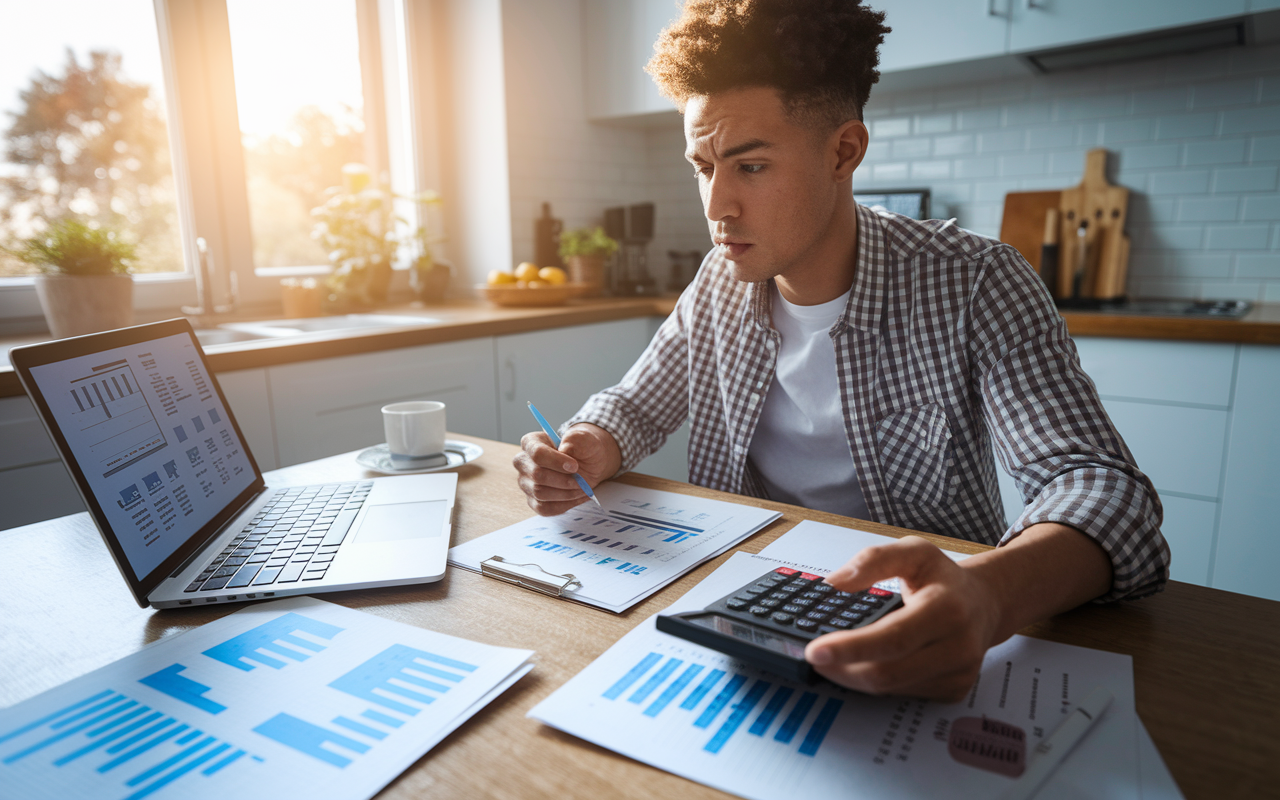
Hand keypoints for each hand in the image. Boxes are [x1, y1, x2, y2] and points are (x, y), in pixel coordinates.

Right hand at [512, 423, 620, 515]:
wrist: (590, 464)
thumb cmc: (584, 449)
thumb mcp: (585, 438)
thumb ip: (575, 439)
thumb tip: (565, 449)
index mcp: (531, 442)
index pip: (537, 453)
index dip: (556, 461)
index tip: (575, 466)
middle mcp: (523, 463)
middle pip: (537, 475)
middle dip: (564, 480)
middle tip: (582, 480)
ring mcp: (526, 483)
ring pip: (540, 493)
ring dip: (566, 493)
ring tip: (582, 487)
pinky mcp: (533, 500)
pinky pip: (544, 508)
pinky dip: (564, 505)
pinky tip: (577, 497)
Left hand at [804, 536, 1002, 700]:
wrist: (986, 603)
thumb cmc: (943, 577)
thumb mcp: (914, 551)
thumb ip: (874, 559)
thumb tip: (836, 581)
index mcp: (946, 608)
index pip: (892, 638)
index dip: (850, 648)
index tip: (814, 651)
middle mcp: (958, 645)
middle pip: (888, 673)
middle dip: (843, 669)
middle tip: (814, 658)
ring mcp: (959, 672)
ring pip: (893, 688)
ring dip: (856, 677)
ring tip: (835, 660)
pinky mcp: (955, 689)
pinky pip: (905, 693)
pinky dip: (879, 682)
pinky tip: (869, 665)